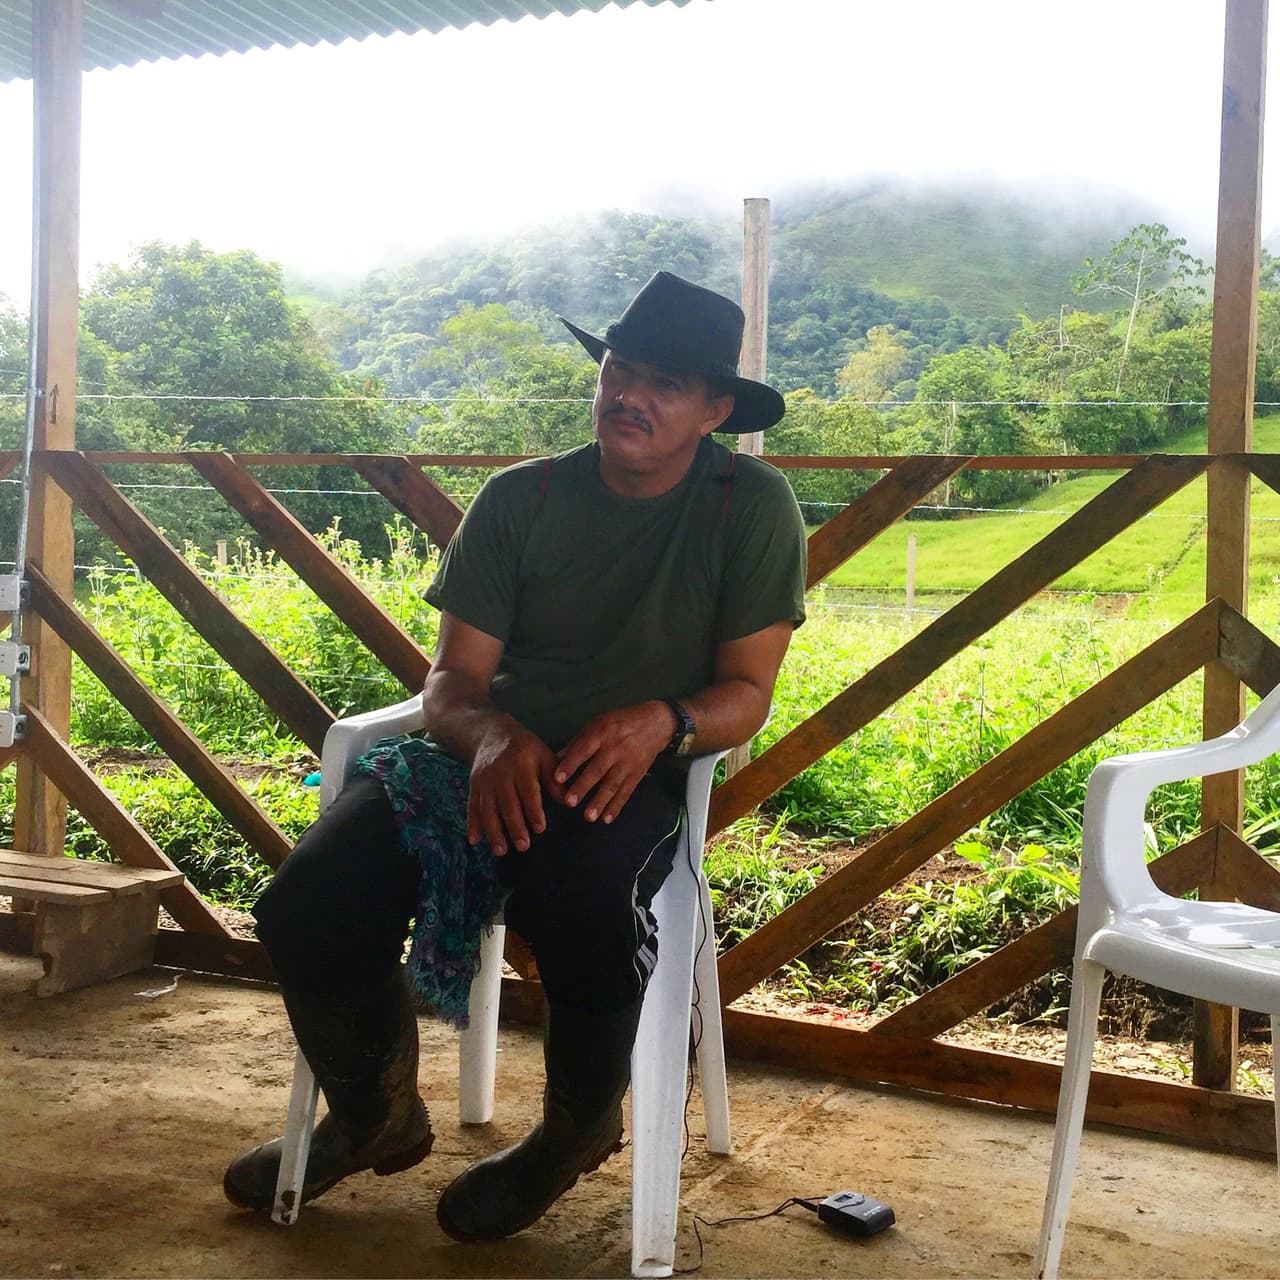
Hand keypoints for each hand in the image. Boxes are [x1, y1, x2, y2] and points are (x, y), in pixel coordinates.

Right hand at [467, 723, 556, 855]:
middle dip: (514, 826)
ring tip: (501, 851)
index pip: (528, 790)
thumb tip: (569, 802)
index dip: (533, 810)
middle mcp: (500, 773)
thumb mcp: (543, 756)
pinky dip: (472, 824)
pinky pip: (471, 807)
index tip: (540, 829)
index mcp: (521, 764)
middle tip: (524, 846)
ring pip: (487, 809)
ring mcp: (484, 780)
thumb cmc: (525, 749)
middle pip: (507, 803)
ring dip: (493, 831)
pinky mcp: (473, 786)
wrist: (492, 734)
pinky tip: (475, 841)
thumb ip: (555, 780)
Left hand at [553, 702, 673, 824]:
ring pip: (612, 784)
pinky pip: (626, 792)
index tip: (557, 778)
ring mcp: (627, 763)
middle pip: (597, 770)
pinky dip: (617, 806)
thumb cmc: (620, 722)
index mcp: (602, 733)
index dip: (571, 764)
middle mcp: (615, 749)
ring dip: (600, 801)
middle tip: (569, 802)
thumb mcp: (598, 723)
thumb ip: (577, 742)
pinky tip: (607, 819)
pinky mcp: (637, 774)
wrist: (656, 723)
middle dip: (583, 787)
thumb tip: (555, 759)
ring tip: (588, 817)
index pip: (584, 750)